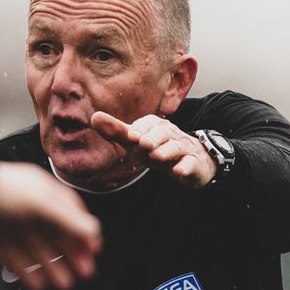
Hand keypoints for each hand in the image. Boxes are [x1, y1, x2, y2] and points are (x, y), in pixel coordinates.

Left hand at [0, 162, 102, 289]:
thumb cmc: (2, 190)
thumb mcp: (41, 203)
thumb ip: (67, 219)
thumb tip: (94, 229)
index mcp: (42, 192)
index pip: (70, 212)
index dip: (83, 231)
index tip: (93, 250)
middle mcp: (28, 206)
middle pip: (55, 233)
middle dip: (70, 254)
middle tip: (84, 273)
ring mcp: (11, 222)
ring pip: (37, 248)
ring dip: (52, 266)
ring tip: (64, 284)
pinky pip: (16, 256)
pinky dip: (28, 270)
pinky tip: (37, 284)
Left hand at [90, 111, 215, 187]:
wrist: (192, 162)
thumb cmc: (158, 149)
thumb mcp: (137, 141)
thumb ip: (117, 131)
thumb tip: (94, 117)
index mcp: (156, 126)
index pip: (148, 124)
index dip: (140, 129)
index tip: (131, 136)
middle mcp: (171, 134)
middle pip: (163, 133)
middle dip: (153, 138)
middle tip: (142, 144)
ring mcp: (184, 149)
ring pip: (176, 147)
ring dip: (166, 151)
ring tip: (156, 156)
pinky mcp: (194, 164)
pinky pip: (190, 164)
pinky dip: (185, 167)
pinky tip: (178, 172)